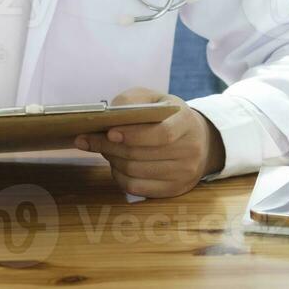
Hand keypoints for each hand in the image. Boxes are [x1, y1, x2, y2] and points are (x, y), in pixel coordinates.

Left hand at [72, 89, 225, 197]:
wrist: (199, 139)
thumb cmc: (167, 115)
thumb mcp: (154, 98)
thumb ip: (131, 101)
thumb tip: (107, 116)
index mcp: (186, 122)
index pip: (162, 134)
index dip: (133, 135)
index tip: (109, 132)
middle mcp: (190, 151)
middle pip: (142, 154)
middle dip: (109, 147)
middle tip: (89, 139)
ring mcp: (184, 173)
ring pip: (136, 172)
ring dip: (112, 160)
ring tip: (103, 149)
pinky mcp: (174, 190)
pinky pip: (137, 188)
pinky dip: (119, 177)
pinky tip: (115, 165)